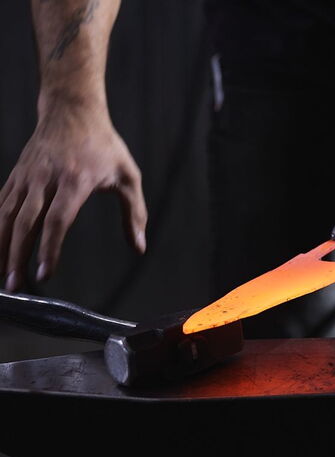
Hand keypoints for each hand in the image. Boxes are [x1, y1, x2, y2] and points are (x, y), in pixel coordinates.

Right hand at [0, 102, 146, 290]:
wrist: (72, 111)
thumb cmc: (105, 146)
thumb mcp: (128, 176)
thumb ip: (135, 214)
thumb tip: (139, 247)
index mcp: (75, 180)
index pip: (57, 220)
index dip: (49, 248)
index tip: (44, 274)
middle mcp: (46, 179)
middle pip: (26, 223)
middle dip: (17, 256)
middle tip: (14, 285)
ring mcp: (27, 176)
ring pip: (7, 215)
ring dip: (1, 247)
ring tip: (1, 276)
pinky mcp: (16, 175)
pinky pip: (1, 204)